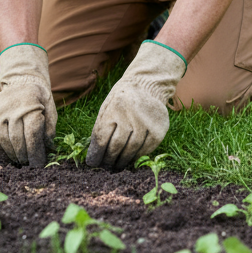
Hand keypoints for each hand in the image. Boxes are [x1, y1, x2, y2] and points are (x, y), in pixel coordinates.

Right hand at [0, 44, 56, 166]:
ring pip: (3, 139)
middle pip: (17, 139)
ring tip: (19, 160)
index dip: (35, 153)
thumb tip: (47, 149)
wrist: (22, 82)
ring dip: (11, 153)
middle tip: (28, 165)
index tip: (38, 164)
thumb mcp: (50, 110)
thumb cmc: (40, 100)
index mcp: (31, 105)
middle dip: (24, 155)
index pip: (31, 135)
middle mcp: (13, 107)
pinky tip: (7, 151)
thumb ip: (49, 129)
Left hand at [86, 40, 185, 170]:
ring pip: (132, 150)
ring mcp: (146, 123)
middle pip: (117, 146)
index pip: (102, 138)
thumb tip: (95, 155)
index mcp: (114, 109)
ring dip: (122, 161)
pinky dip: (136, 157)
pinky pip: (146, 150)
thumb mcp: (107, 107)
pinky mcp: (158, 130)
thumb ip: (101, 128)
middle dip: (109, 159)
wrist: (147, 85)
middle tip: (106, 166)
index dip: (96, 153)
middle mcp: (130, 116)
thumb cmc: (121, 100)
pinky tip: (131, 158)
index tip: (93, 163)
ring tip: (117, 166)